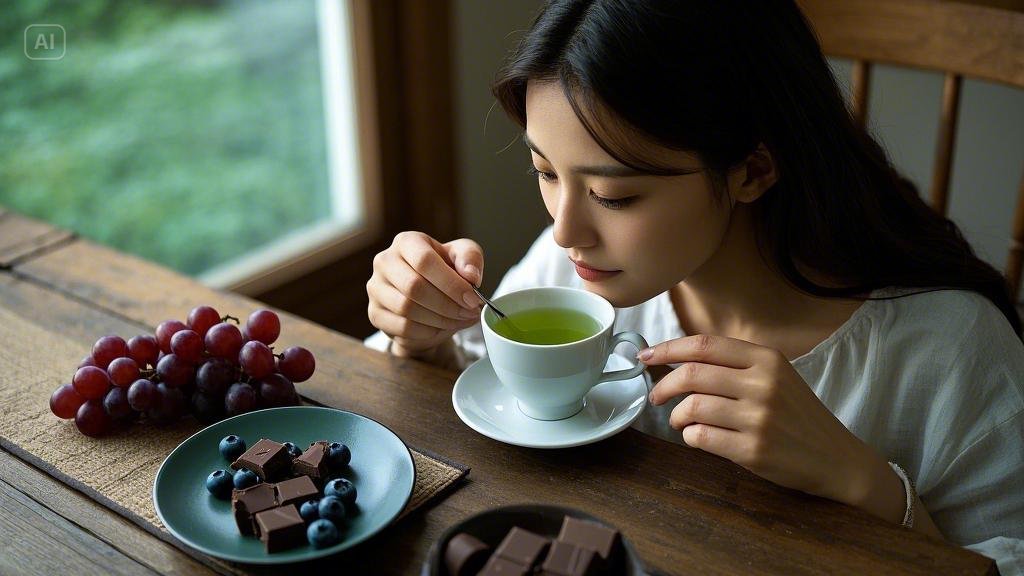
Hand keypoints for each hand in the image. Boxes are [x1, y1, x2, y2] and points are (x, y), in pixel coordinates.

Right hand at [366, 231, 483, 357]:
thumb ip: (470, 259)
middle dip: (448, 305)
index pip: (425, 261)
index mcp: (406, 242)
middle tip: (469, 313)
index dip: (451, 283)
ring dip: (440, 320)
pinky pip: (402, 327)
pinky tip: (440, 327)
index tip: (472, 299)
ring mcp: (376, 288)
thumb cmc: (444, 271)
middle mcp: (385, 261)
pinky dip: (427, 332)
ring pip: (407, 309)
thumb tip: (470, 275)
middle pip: (414, 287)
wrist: (427, 296)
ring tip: (459, 320)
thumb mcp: (463, 257)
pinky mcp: (375, 313)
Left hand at [641, 334, 900, 515]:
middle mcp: (763, 383)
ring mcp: (759, 417)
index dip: (667, 349)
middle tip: (656, 397)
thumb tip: (677, 359)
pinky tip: (698, 437)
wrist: (836, 458)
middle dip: (663, 386)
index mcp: (766, 359)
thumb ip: (735, 365)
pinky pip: (701, 437)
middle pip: (691, 374)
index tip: (645, 357)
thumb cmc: (798, 415)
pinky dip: (690, 437)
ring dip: (676, 416)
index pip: (704, 345)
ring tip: (681, 421)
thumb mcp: (777, 377)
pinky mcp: (753, 449)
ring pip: (691, 407)